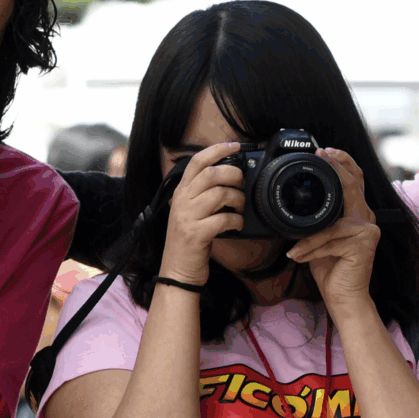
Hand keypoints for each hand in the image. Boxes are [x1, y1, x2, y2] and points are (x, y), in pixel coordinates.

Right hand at [160, 143, 243, 285]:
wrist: (177, 271)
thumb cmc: (188, 242)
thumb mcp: (190, 212)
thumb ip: (202, 194)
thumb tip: (228, 177)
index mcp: (181, 193)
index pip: (197, 161)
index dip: (217, 150)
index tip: (235, 146)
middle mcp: (182, 201)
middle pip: (211, 173)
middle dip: (233, 174)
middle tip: (241, 183)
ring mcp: (188, 217)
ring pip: (220, 194)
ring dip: (237, 199)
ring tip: (240, 208)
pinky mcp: (196, 234)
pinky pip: (223, 219)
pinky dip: (236, 221)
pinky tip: (237, 225)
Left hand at [287, 149, 379, 319]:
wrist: (344, 297)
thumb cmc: (331, 268)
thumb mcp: (319, 237)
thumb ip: (317, 219)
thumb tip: (296, 203)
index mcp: (357, 214)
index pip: (355, 179)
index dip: (342, 162)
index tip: (325, 151)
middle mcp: (366, 218)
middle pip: (352, 184)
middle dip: (336, 167)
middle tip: (320, 155)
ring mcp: (367, 229)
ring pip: (331, 220)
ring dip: (309, 237)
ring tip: (294, 248)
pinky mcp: (364, 242)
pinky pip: (329, 239)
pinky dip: (310, 248)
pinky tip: (299, 256)